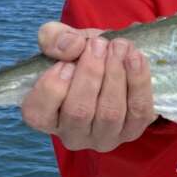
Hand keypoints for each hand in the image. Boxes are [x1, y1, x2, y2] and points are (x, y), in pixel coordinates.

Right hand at [21, 22, 156, 150]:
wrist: (114, 59)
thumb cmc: (80, 55)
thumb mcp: (62, 40)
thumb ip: (54, 38)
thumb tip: (71, 47)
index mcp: (47, 116)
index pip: (38, 114)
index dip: (52, 87)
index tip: (67, 61)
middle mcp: (72, 134)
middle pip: (79, 112)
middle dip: (91, 73)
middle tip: (99, 44)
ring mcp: (103, 138)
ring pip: (109, 113)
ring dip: (115, 75)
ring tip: (119, 47)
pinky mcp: (132, 131)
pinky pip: (138, 111)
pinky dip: (138, 82)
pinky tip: (135, 58)